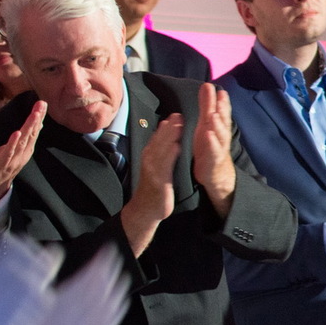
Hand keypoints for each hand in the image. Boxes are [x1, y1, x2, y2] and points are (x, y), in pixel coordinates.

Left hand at [0, 101, 43, 212]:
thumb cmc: (5, 163)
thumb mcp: (19, 148)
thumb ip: (29, 136)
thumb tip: (38, 123)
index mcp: (27, 147)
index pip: (35, 129)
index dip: (39, 116)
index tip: (43, 103)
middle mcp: (24, 151)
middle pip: (32, 133)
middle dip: (37, 118)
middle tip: (42, 105)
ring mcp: (15, 157)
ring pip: (24, 140)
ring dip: (29, 127)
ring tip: (34, 115)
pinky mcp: (4, 162)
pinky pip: (10, 151)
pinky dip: (14, 142)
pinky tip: (17, 133)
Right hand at [120, 116, 183, 255]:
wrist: (146, 209)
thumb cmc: (154, 187)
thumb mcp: (156, 168)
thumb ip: (160, 154)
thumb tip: (166, 138)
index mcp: (150, 157)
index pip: (158, 139)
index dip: (166, 126)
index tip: (176, 114)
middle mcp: (149, 161)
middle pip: (159, 141)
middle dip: (169, 127)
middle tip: (179, 114)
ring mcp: (153, 171)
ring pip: (161, 150)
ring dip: (169, 136)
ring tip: (179, 125)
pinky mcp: (158, 181)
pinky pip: (165, 166)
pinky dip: (170, 155)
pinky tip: (177, 146)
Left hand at [190, 82, 236, 214]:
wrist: (215, 173)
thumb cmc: (209, 145)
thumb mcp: (206, 123)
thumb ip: (207, 104)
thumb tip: (207, 85)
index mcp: (217, 126)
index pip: (221, 112)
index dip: (222, 102)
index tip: (220, 90)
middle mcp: (220, 136)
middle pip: (223, 121)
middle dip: (223, 110)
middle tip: (220, 97)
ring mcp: (218, 148)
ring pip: (220, 136)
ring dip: (218, 125)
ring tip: (215, 115)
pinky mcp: (213, 160)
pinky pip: (213, 151)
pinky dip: (212, 143)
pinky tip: (208, 135)